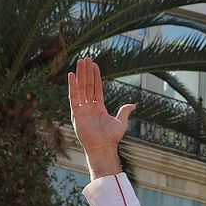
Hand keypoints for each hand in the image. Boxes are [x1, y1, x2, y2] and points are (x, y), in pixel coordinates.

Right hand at [68, 58, 132, 175]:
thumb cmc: (112, 138)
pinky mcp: (76, 113)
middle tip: (86, 59)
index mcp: (99, 108)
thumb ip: (124, 111)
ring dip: (80, 75)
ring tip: (80, 62)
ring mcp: (82, 109)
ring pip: (81, 88)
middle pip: (87, 85)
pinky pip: (73, 97)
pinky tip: (72, 75)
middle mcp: (89, 107)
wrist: (103, 147)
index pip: (96, 88)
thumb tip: (133, 105)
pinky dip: (72, 86)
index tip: (94, 65)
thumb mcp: (121, 122)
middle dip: (86, 72)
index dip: (95, 76)